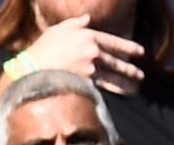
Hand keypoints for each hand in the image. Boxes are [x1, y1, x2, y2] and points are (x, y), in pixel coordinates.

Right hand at [24, 14, 146, 95]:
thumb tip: (87, 19)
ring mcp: (90, 70)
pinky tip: (121, 95)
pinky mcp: (86, 85)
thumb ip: (75, 23)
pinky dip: (113, 92)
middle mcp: (93, 53)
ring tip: (135, 88)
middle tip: (140, 74)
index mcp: (89, 37)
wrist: (33, 69)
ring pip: (114, 78)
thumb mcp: (59, 30)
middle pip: (117, 62)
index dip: (129, 47)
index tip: (140, 52)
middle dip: (130, 69)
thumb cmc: (43, 48)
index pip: (114, 42)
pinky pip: (103, 89)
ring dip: (126, 83)